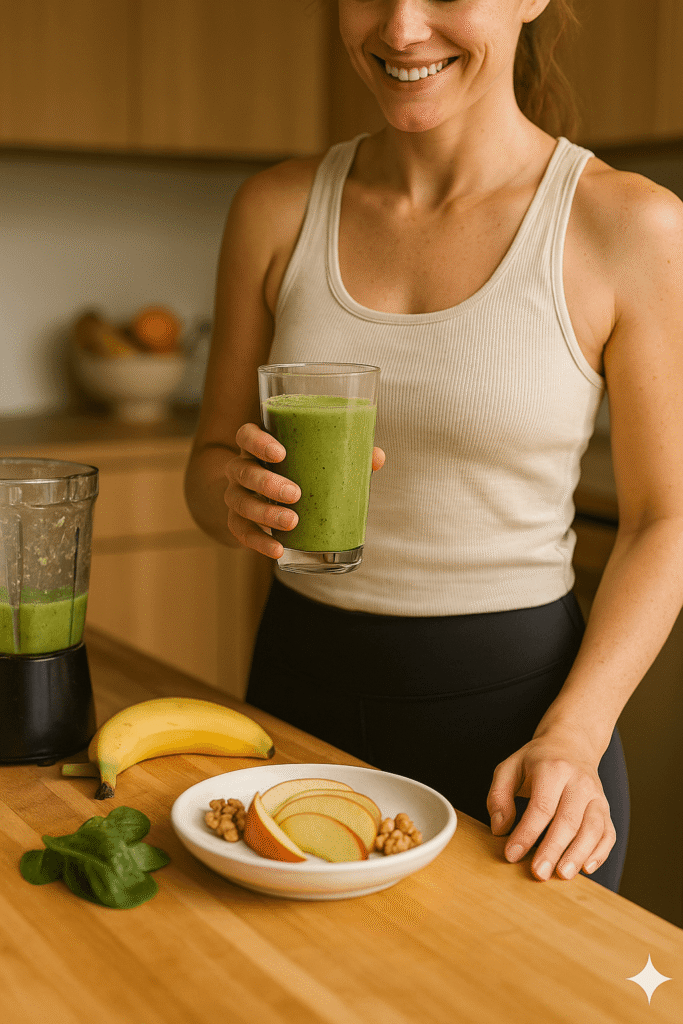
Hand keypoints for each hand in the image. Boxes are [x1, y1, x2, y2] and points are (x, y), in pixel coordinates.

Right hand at [226, 423, 384, 558]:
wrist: (266, 497)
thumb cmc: (298, 470)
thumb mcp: (315, 459)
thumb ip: (344, 454)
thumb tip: (377, 456)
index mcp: (258, 446)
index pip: (246, 435)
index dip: (257, 442)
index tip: (280, 453)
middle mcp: (241, 468)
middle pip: (242, 471)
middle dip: (267, 483)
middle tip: (295, 493)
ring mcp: (236, 496)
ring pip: (239, 502)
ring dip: (265, 513)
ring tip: (292, 522)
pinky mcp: (237, 521)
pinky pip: (240, 532)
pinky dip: (258, 542)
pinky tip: (278, 549)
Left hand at [486, 729, 615, 881]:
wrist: (571, 743)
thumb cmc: (536, 761)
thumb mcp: (509, 768)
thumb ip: (498, 796)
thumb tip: (500, 829)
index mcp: (552, 769)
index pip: (541, 806)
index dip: (526, 833)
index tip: (512, 854)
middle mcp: (579, 781)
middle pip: (568, 820)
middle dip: (553, 849)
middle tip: (538, 873)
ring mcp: (596, 795)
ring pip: (592, 828)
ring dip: (578, 854)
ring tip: (562, 875)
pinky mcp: (605, 808)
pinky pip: (608, 833)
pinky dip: (600, 853)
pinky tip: (586, 868)